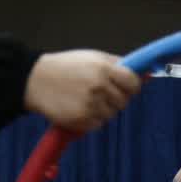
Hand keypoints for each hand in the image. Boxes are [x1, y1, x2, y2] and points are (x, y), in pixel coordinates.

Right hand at [24, 50, 140, 131]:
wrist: (35, 81)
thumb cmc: (66, 67)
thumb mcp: (92, 57)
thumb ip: (118, 65)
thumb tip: (145, 73)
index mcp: (103, 68)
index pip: (133, 83)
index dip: (132, 86)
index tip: (126, 86)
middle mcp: (99, 86)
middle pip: (123, 101)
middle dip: (115, 98)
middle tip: (98, 92)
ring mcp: (90, 104)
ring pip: (111, 114)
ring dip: (102, 110)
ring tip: (84, 98)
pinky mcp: (81, 119)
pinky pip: (98, 124)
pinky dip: (91, 119)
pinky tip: (78, 107)